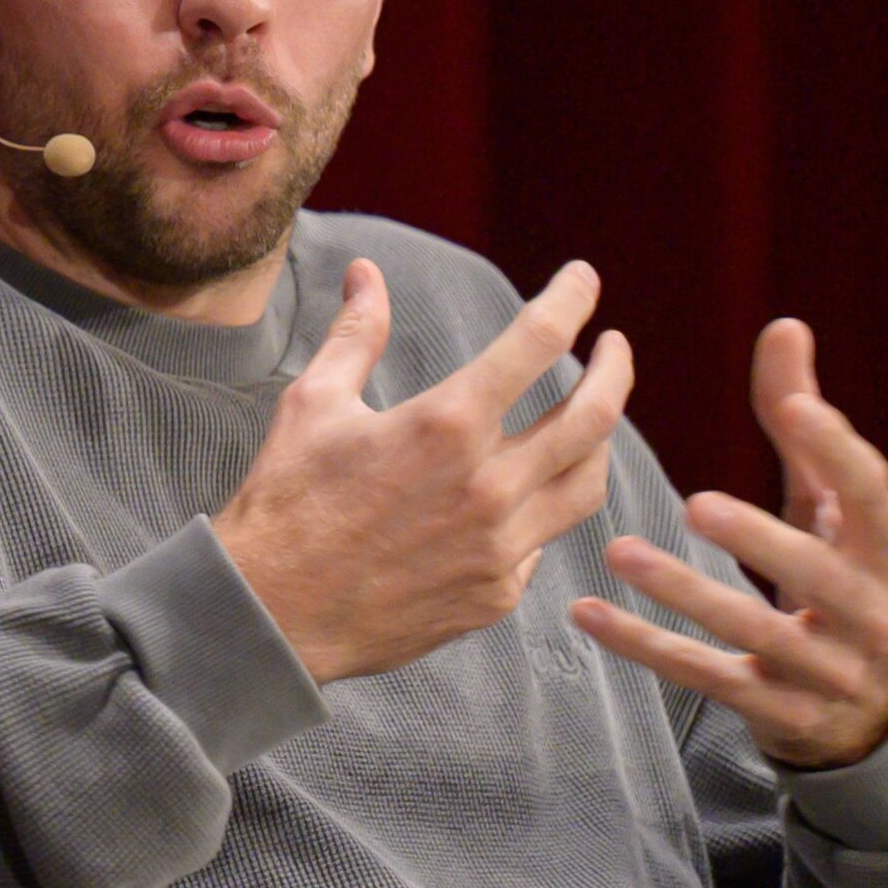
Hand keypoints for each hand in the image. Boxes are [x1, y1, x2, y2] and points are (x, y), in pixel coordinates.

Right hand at [214, 259, 634, 684]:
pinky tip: (524, 493)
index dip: (572, 298)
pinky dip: (542, 507)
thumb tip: (367, 273)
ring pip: (586, 484)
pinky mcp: (495, 594)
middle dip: (615, 369)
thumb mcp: (314, 403)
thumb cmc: (286, 504)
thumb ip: (357, 334)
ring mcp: (499, 546)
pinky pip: (543, 541)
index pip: (540, 341)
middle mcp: (487, 485)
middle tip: (613, 347)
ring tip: (587, 419)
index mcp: (446, 424)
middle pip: (594, 415)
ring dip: (597, 442)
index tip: (583, 279)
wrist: (272, 614)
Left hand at [569, 318, 887, 767]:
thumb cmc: (839, 579)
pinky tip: (589, 613)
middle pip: (819, 574)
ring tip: (621, 551)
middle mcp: (869, 614)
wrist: (869, 714)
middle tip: (697, 502)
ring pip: (754, 633)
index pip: (871, 495)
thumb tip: (784, 325)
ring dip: (685, 593)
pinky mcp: (777, 711)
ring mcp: (824, 670)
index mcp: (887, 551)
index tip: (792, 407)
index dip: (835, 450)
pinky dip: (646, 645)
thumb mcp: (831, 510)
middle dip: (762, 540)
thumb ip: (805, 426)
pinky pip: (707, 677)